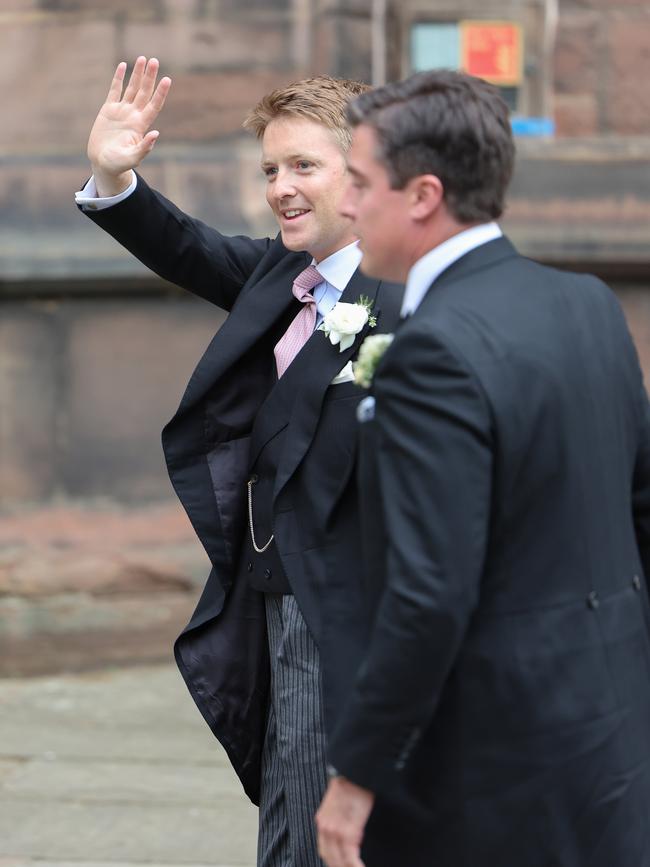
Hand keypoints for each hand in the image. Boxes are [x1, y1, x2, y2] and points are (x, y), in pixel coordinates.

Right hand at [87, 56, 170, 195]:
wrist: (103, 164)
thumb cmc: (119, 164)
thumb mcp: (132, 158)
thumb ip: (144, 147)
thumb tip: (156, 134)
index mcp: (140, 126)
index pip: (154, 105)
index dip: (161, 93)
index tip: (167, 79)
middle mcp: (133, 116)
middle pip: (144, 92)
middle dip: (149, 77)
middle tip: (155, 60)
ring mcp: (121, 111)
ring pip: (132, 88)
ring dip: (138, 74)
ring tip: (143, 58)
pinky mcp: (108, 110)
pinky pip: (114, 90)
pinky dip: (119, 78)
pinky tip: (123, 66)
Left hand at [316, 776, 374, 866]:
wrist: (356, 770)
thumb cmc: (352, 785)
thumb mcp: (338, 803)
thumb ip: (339, 820)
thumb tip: (348, 834)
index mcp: (322, 821)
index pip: (325, 851)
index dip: (334, 863)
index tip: (342, 865)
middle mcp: (325, 828)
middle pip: (331, 859)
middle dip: (340, 866)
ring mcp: (335, 830)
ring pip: (340, 861)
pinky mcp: (348, 831)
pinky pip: (350, 857)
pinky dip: (355, 866)